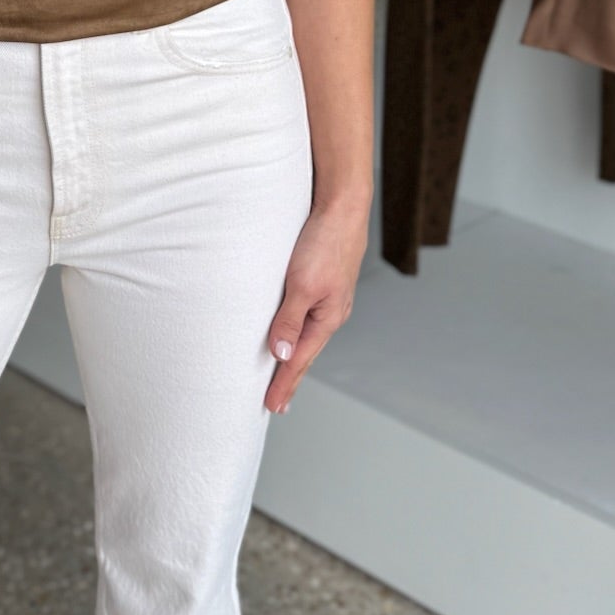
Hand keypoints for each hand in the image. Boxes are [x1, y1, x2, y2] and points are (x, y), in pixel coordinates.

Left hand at [265, 197, 368, 413]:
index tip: (272, 407)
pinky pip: (305, 315)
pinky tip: (289, 332)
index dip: (284, 385)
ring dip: (291, 355)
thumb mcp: (301, 285)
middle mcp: (330, 312)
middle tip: (275, 402)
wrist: (342, 206)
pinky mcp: (323, 281)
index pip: (299, 361)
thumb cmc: (324, 242)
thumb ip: (288, 320)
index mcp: (327, 319)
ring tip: (280, 375)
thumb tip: (280, 354)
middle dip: (289, 377)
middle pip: (305, 352)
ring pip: (305, 334)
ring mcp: (328, 298)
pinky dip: (295, 331)